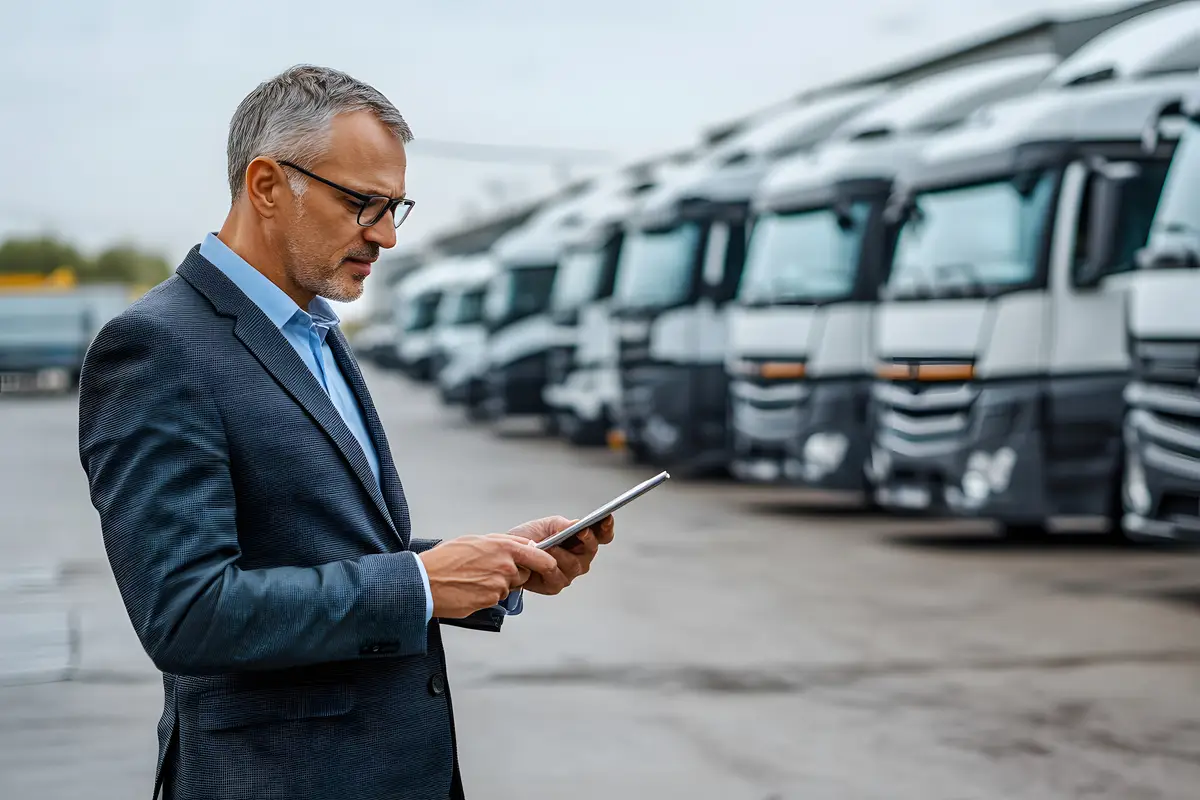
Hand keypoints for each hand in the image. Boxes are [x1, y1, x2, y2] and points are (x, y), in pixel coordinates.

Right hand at [419, 534, 562, 617]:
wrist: (425, 580)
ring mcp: (499, 584)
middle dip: (514, 575)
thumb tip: (523, 546)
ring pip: (510, 587)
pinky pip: (496, 598)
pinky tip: (470, 589)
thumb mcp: (476, 541)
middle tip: (491, 571)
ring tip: (475, 579)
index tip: (549, 565)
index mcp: (504, 546)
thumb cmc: (447, 558)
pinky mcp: (491, 601)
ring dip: (498, 586)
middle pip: (525, 574)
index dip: (545, 562)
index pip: (539, 555)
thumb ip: (503, 543)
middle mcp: (505, 565)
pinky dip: (487, 595)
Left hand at [505, 514, 614, 595]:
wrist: (507, 554)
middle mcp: (579, 558)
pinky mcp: (554, 585)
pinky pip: (557, 577)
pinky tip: (542, 559)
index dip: (606, 527)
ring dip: (562, 553)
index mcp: (582, 541)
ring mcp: (568, 573)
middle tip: (582, 530)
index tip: (606, 517)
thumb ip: (562, 524)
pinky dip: (548, 566)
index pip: (602, 535)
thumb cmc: (528, 538)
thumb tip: (577, 524)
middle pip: (591, 550)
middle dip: (587, 539)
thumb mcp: (545, 525)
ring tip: (551, 544)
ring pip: (574, 564)